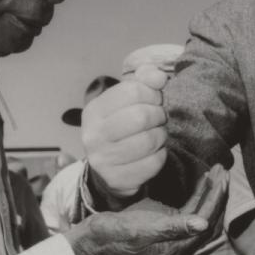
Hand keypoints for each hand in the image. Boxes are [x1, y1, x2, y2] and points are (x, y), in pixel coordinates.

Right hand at [64, 171, 225, 254]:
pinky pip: (187, 214)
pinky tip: (201, 183)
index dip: (216, 200)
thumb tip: (203, 224)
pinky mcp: (163, 230)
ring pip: (199, 215)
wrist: (91, 240)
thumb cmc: (113, 234)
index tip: (221, 177)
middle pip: (206, 220)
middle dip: (217, 195)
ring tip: (216, 173)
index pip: (205, 223)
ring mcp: (171, 239)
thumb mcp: (142, 228)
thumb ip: (173, 227)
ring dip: (208, 195)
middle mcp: (177, 247)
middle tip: (222, 170)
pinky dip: (196, 198)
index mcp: (174, 250)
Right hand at [82, 68, 169, 197]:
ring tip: (156, 135)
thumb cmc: (121, 128)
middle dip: (158, 115)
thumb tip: (160, 76)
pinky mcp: (117, 179)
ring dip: (161, 135)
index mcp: (94, 110)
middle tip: (158, 119)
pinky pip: (153, 162)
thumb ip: (143, 82)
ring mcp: (103, 159)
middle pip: (141, 116)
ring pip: (149, 140)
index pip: (133, 91)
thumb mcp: (125, 102)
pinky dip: (160, 155)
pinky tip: (154, 152)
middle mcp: (93, 135)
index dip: (152, 93)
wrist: (107, 171)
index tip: (154, 100)